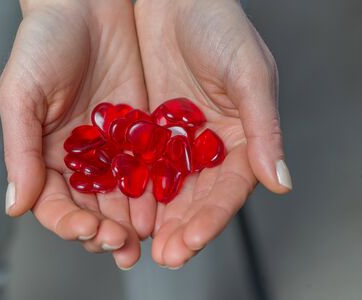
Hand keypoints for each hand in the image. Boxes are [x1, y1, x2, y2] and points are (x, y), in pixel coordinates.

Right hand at [0, 0, 154, 268]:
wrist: (89, 4)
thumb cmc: (45, 42)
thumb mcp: (22, 93)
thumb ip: (20, 149)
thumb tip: (15, 205)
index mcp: (47, 154)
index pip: (55, 203)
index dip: (68, 223)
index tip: (86, 232)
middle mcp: (81, 158)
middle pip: (91, 208)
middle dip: (104, 232)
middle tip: (120, 246)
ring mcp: (112, 148)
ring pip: (121, 197)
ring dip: (131, 222)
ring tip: (143, 240)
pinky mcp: (141, 132)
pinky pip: (147, 168)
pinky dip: (153, 192)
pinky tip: (162, 209)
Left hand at [135, 0, 291, 267]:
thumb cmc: (218, 24)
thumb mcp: (247, 73)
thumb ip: (264, 127)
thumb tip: (281, 181)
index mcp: (239, 137)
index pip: (227, 190)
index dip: (211, 219)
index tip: (190, 243)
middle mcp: (205, 146)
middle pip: (194, 198)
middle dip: (179, 229)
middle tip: (164, 255)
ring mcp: (173, 140)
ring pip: (164, 188)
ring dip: (153, 218)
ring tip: (138, 242)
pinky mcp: (144, 130)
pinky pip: (137, 164)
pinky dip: (130, 188)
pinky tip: (119, 208)